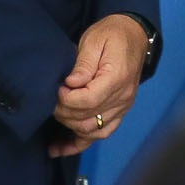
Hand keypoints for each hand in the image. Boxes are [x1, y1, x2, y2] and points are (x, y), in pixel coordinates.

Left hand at [48, 13, 148, 156]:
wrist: (133, 35)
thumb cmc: (112, 34)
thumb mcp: (94, 40)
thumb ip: (83, 64)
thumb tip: (70, 83)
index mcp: (117, 78)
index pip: (88, 101)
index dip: (67, 100)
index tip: (57, 89)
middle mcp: (123, 97)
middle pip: (88, 119)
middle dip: (63, 112)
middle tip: (50, 99)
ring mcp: (122, 107)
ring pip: (92, 131)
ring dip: (69, 127)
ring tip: (55, 115)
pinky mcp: (118, 112)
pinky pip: (100, 135)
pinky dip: (79, 144)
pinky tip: (59, 149)